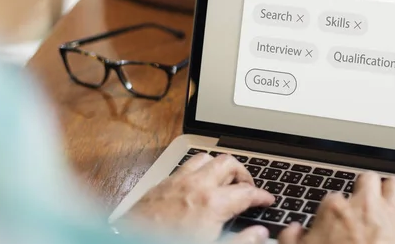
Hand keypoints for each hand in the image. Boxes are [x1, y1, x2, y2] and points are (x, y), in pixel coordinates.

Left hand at [125, 153, 274, 242]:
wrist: (128, 243)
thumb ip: (240, 242)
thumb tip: (259, 234)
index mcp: (212, 203)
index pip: (247, 192)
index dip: (262, 196)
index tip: (267, 200)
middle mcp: (195, 186)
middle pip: (228, 163)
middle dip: (243, 173)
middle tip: (247, 188)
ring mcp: (176, 182)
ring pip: (205, 158)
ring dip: (218, 167)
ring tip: (224, 181)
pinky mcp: (160, 185)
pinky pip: (185, 167)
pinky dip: (197, 171)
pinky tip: (197, 185)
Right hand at [280, 173, 394, 243]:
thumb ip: (291, 239)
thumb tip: (293, 231)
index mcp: (335, 210)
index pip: (332, 198)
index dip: (332, 212)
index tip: (333, 223)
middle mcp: (365, 205)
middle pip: (367, 180)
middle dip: (366, 189)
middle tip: (363, 203)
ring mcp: (391, 215)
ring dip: (391, 193)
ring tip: (387, 204)